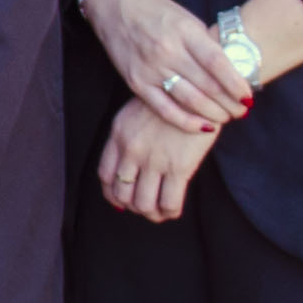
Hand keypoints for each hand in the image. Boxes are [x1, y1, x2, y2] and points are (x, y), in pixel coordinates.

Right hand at [79, 0, 249, 133]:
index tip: (249, 96)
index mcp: (185, 31)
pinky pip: (165, 109)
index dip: (236, 83)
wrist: (115, 4)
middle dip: (230, 103)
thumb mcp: (186, 18)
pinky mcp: (136, 82)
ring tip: (227, 118)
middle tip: (243, 111)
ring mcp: (151, 68)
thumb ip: (205, 43)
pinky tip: (203, 126)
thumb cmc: (156, 10)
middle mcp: (168, 50)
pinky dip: (187, 122)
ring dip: (213, 114)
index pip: (217, 62)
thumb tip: (231, 73)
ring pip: (190, 100)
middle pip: (207, 85)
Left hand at [97, 100, 214, 222]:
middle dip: (132, 206)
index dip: (112, 194)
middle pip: (122, 194)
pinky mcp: (179, 167)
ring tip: (159, 210)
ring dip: (150, 213)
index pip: (105, 175)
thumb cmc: (170, 98)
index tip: (122, 199)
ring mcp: (154, 160)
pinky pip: (169, 203)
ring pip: (143, 204)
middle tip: (144, 205)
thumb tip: (127, 164)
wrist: (198, 88)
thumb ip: (127, 136)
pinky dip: (169, 212)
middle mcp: (132, 150)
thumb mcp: (137, 112)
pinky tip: (173, 209)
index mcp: (119, 135)